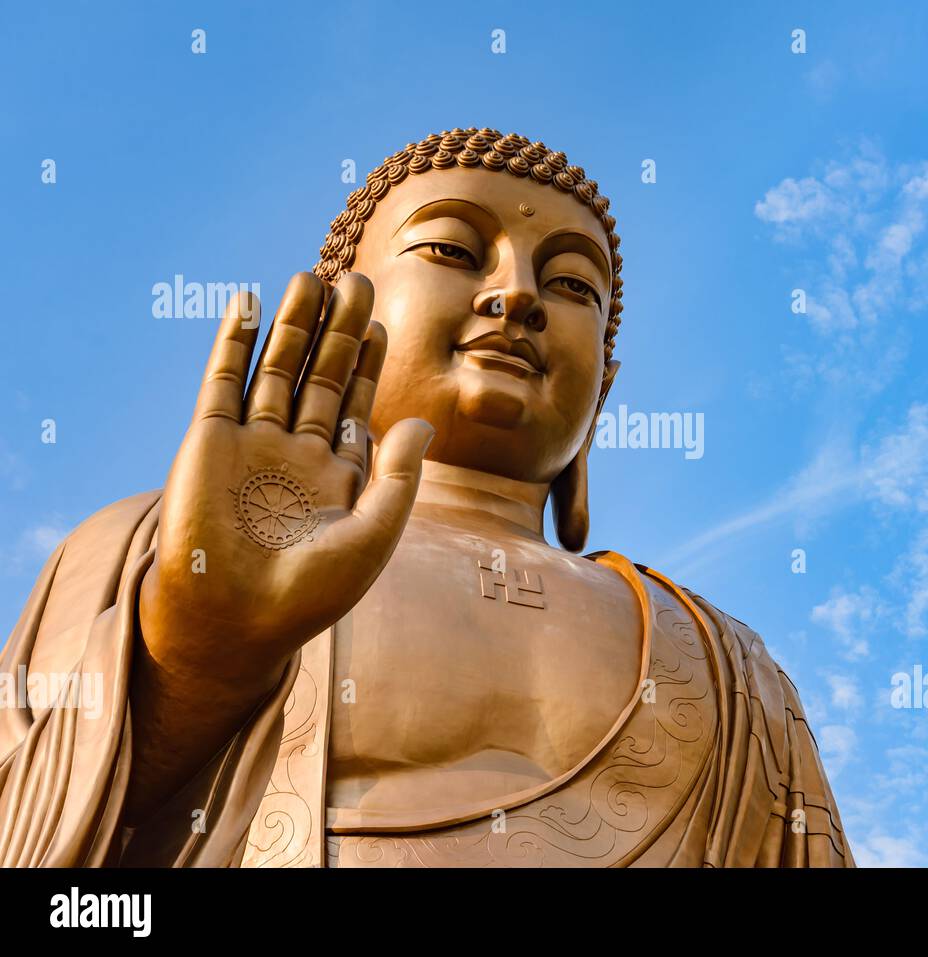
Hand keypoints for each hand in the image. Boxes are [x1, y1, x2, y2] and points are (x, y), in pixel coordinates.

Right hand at [139, 271, 433, 682]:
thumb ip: (399, 477)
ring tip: (314, 277)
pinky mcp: (209, 440)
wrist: (235, 621)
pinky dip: (235, 340)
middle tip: (359, 281)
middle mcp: (295, 453)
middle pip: (322, 377)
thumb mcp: (373, 535)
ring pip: (277, 369)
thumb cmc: (310, 593)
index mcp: (336, 476)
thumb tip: (422, 423)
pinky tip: (249, 302)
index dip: (369, 365)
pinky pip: (223, 380)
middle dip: (340, 331)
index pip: (357, 406)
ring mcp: (251, 443)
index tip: (383, 325)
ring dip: (295, 325)